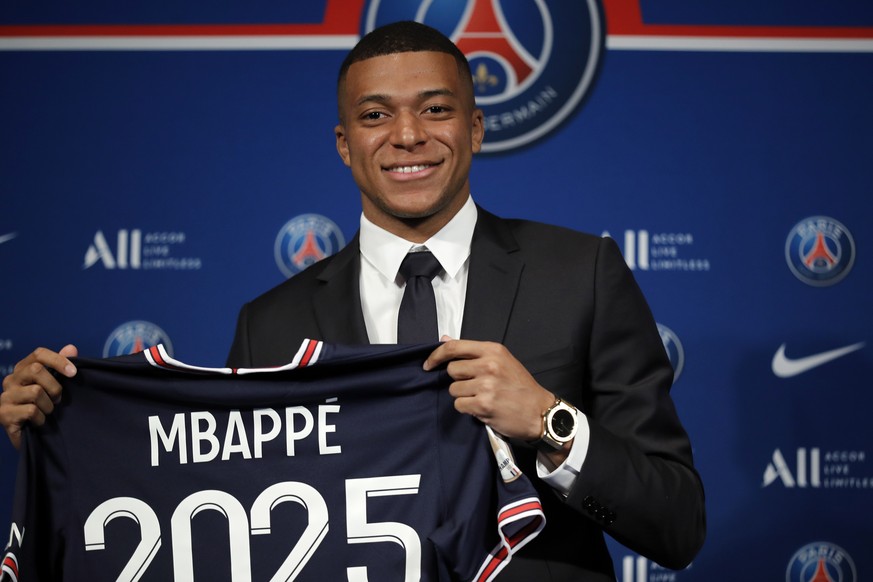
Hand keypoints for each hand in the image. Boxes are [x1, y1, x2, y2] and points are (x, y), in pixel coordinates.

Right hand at [0, 345, 77, 448]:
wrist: (35, 437)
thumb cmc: (46, 406)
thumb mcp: (56, 385)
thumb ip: (63, 366)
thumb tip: (71, 347)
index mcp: (23, 369)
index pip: (38, 354)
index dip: (58, 360)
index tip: (74, 373)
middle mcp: (10, 380)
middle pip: (37, 370)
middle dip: (55, 387)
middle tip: (58, 400)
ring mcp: (5, 397)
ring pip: (35, 391)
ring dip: (49, 405)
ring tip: (47, 412)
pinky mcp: (3, 414)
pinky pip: (30, 410)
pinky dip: (41, 418)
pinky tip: (39, 422)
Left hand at [424, 338, 555, 441]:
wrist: (540, 412)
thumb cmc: (520, 387)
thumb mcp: (501, 361)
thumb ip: (473, 352)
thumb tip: (444, 339)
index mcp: (493, 350)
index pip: (454, 347)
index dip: (436, 355)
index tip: (428, 365)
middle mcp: (489, 365)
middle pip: (452, 370)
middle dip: (459, 380)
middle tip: (475, 386)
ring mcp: (486, 385)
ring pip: (454, 390)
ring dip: (463, 396)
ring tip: (482, 398)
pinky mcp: (483, 405)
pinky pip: (459, 405)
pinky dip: (468, 409)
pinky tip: (482, 408)